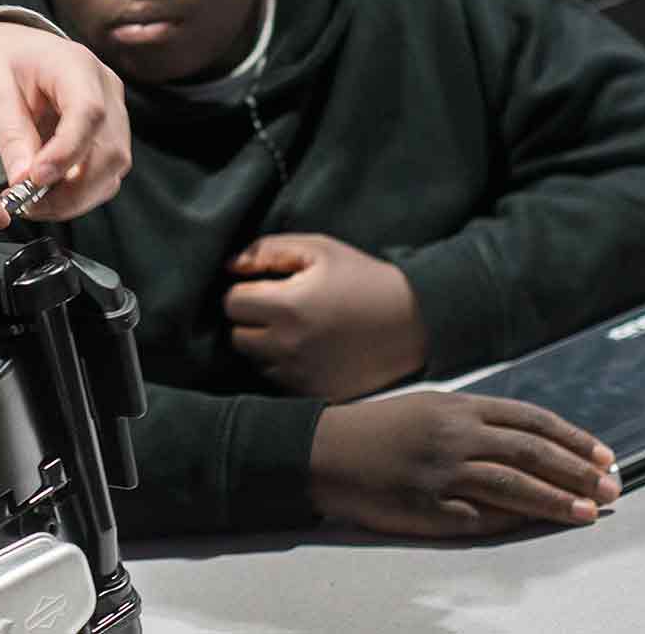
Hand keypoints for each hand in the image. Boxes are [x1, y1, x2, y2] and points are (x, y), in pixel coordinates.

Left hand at [0, 21, 129, 221]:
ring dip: (75, 197)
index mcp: (75, 64)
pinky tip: (46, 198)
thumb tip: (23, 180)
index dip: (66, 152)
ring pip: (111, 169)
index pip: (88, 112)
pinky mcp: (107, 137)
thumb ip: (10, 135)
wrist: (3, 53)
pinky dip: (77, 195)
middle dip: (70, 188)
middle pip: (108, 149)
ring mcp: (113, 114)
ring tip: (31, 204)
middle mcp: (105, 89)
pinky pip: (104, 175)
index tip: (35, 179)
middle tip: (26, 204)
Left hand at [222, 233, 427, 400]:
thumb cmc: (364, 279)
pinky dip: (286, 367)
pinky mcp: (314, 395)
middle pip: (237, 336)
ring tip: (298, 330)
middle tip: (281, 309)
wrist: (413, 323)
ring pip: (256, 362)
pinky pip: (279, 382)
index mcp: (287, 306)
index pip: (231, 303)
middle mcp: (288, 346)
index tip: (267, 287)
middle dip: (251, 320)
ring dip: (266, 346)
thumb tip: (230, 265)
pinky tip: (310, 350)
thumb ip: (268, 251)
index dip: (246, 291)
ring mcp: (300, 376)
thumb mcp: (320, 250)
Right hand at [311, 393, 619, 536]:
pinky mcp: (429, 506)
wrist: (324, 451)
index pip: (531, 420)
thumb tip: (530, 443)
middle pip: (532, 452)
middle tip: (612, 484)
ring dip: (558, 499)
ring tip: (590, 510)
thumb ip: (477, 422)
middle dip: (578, 470)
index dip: (572, 438)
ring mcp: (443, 472)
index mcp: (459, 407)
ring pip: (515, 485)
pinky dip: (514, 520)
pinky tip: (539, 524)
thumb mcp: (430, 409)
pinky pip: (482, 517)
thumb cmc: (378, 430)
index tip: (602, 454)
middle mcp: (456, 435)